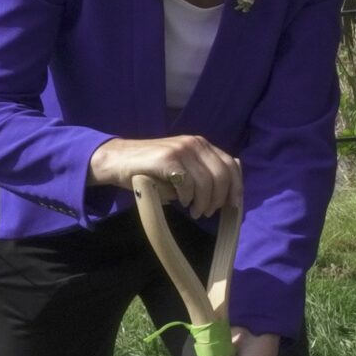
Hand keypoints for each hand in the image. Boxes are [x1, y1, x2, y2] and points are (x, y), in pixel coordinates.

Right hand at [90, 134, 240, 218]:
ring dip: (203, 202)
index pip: (230, 165)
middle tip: (207, 212)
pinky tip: (181, 202)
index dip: (236, 187)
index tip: (234, 206)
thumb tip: (228, 191)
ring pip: (207, 181)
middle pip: (222, 175)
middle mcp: (195, 143)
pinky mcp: (167, 158)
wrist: (118, 161)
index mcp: (202, 145)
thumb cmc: (151, 170)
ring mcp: (181, 149)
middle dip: (219, 198)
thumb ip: (202, 173)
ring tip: (195, 212)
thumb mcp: (182, 169)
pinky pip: (187, 183)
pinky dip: (187, 197)